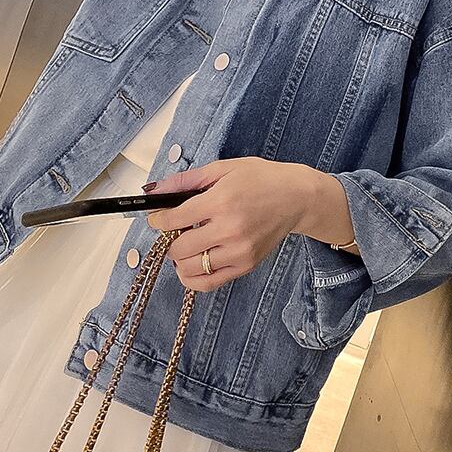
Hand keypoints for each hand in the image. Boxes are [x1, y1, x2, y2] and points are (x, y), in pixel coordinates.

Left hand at [143, 156, 310, 291]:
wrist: (296, 197)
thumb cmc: (261, 179)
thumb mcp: (223, 169)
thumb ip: (186, 180)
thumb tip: (154, 190)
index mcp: (221, 201)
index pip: (174, 219)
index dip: (158, 219)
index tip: (157, 217)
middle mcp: (229, 229)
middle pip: (179, 248)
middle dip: (169, 239)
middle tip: (175, 229)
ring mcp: (239, 251)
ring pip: (190, 269)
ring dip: (180, 259)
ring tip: (187, 244)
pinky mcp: (246, 265)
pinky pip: (208, 283)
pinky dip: (193, 277)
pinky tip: (194, 262)